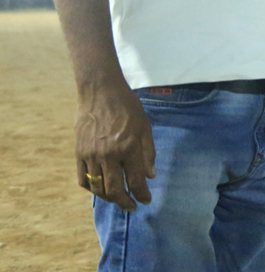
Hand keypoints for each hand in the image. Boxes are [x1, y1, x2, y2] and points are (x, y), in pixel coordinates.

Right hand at [75, 81, 155, 211]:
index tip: (146, 200)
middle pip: (115, 190)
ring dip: (109, 198)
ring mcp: (91, 155)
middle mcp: (109, 155)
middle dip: (125, 202)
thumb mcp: (145, 127)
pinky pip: (83, 179)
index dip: (142, 194)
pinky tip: (100, 189)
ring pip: (97, 188)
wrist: (100, 92)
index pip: (135, 181)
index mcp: (129, 148)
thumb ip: (148, 153)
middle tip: (132, 206)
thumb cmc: (128, 107)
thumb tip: (150, 176)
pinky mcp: (79, 153)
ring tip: (118, 199)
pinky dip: (91, 188)